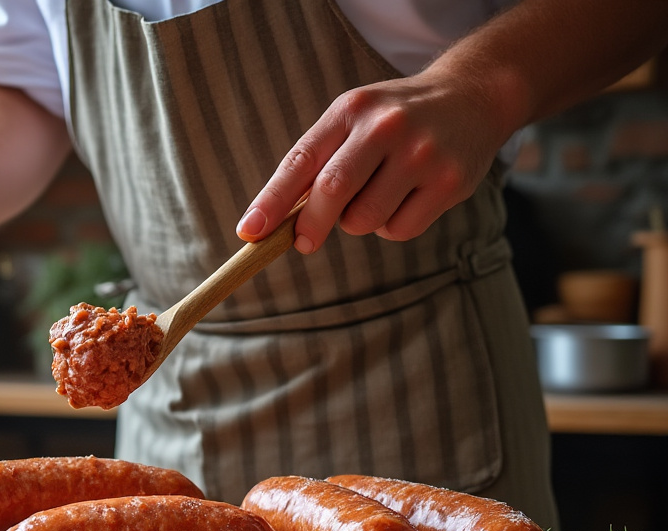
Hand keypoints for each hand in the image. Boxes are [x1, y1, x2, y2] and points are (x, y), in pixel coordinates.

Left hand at [236, 69, 511, 251]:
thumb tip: (274, 221)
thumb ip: (317, 162)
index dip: (271, 200)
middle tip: (303, 242)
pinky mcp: (450, 182)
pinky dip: (392, 226)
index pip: (301, 160)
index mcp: (350, 111)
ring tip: (376, 195)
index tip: (249, 232)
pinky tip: (406, 198)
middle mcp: (386, 127)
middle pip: (332, 191)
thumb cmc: (393, 119)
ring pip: (365, 218)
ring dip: (358, 221)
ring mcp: (422, 154)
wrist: (473, 97)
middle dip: (310, 226)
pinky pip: (400, 230)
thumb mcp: (352, 121)